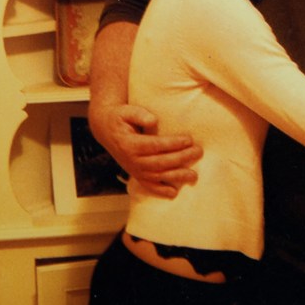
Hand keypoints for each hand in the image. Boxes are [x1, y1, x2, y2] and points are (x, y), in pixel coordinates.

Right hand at [87, 101, 201, 197]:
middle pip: (160, 162)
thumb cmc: (119, 118)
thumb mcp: (126, 111)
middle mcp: (132, 160)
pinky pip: (149, 186)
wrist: (105, 129)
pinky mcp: (136, 174)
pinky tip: (174, 193)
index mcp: (130, 144)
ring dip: (176, 176)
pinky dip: (161, 191)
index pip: (155, 145)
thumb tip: (153, 120)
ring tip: (193, 175)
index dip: (172, 143)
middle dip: (181, 158)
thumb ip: (139, 114)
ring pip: (157, 176)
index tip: (188, 139)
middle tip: (198, 151)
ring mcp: (134, 170)